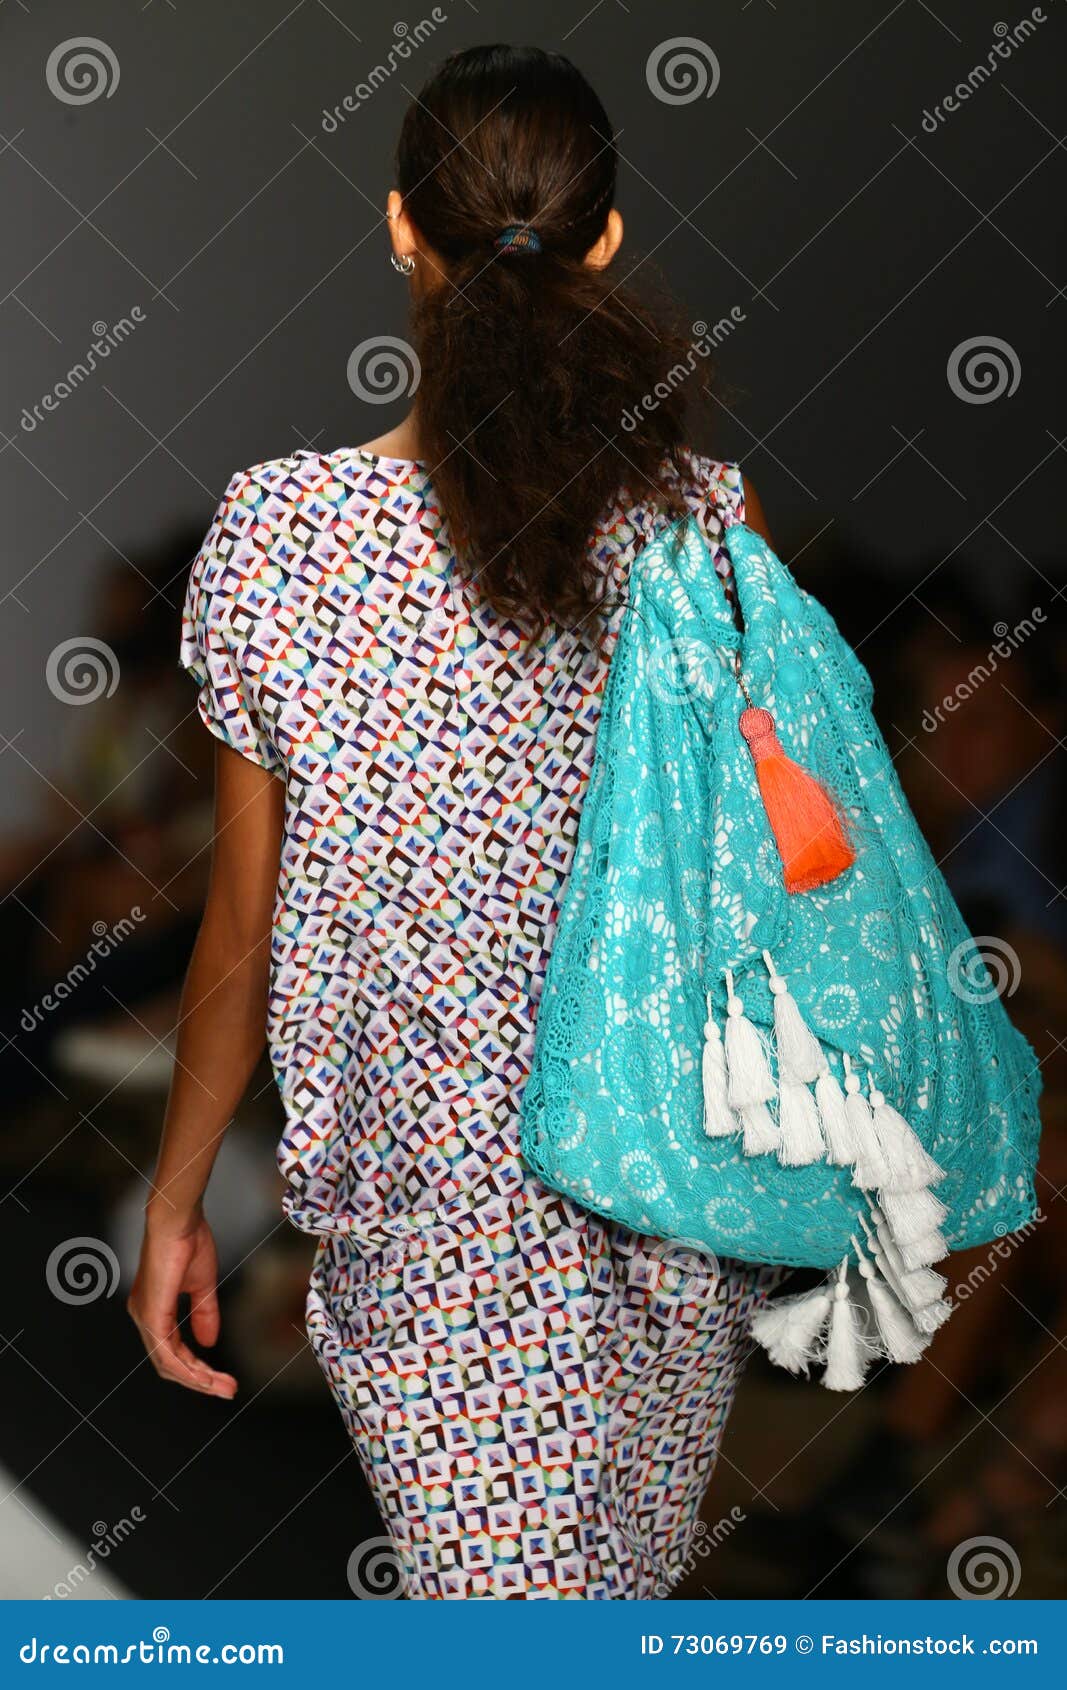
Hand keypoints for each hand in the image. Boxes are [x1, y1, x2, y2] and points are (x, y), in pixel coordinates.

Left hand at [127, 1211, 237, 1398]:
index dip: (198, 1368)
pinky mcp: (152, 1315)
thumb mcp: (202, 1284)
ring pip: (168, 1364)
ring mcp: (145, 1317)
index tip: (224, 1378)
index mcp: (154, 1309)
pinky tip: (206, 1378)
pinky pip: (167, 1353)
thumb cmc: (188, 1241)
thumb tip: (209, 1343)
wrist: (179, 1219)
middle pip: (170, 1363)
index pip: (173, 1350)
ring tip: (224, 1387)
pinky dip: (188, 1369)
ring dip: (197, 1380)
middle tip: (229, 1389)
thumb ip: (204, 1313)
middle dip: (200, 1381)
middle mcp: (144, 1317)